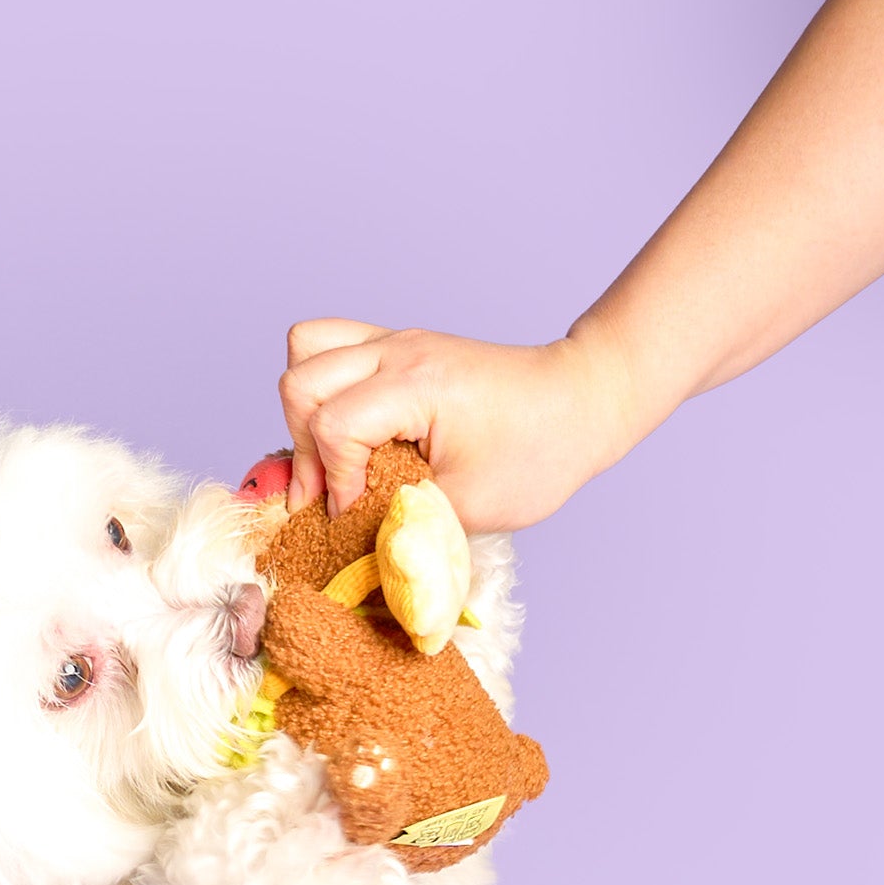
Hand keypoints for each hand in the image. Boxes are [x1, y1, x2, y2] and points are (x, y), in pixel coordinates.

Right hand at [278, 317, 639, 532]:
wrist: (583, 402)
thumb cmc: (538, 453)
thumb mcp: (467, 507)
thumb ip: (398, 519)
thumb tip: (348, 543)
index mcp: (417, 384)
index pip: (332, 426)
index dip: (335, 482)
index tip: (359, 513)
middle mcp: (398, 351)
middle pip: (300, 382)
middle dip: (304, 446)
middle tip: (334, 491)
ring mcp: (397, 341)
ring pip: (305, 349)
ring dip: (305, 409)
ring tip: (331, 453)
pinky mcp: (400, 346)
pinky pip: (330, 347)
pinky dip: (323, 389)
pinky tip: (347, 431)